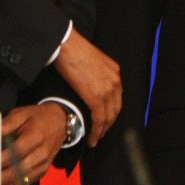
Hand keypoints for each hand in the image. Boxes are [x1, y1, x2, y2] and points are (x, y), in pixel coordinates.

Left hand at [0, 103, 65, 184]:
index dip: (1, 159)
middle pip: (19, 169)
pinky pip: (27, 182)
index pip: (16, 152)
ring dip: (6, 183)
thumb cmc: (38, 117)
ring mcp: (44, 164)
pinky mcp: (43, 170)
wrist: (60, 121)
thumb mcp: (22, 113)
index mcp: (36, 136)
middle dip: (1, 174)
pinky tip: (1, 184)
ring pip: (23, 179)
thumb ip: (7, 124)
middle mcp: (42, 153)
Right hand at [53, 27, 121, 145]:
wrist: (67, 46)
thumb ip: (97, 75)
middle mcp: (115, 81)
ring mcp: (108, 89)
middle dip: (109, 123)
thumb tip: (90, 86)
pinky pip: (100, 119)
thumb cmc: (74, 51)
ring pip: (109, 116)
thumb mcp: (93, 62)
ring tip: (96, 138)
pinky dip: (97, 131)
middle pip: (116, 109)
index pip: (117, 97)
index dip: (112, 111)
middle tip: (101, 133)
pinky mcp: (97, 97)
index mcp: (114, 72)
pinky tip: (93, 137)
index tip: (106, 120)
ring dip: (102, 130)